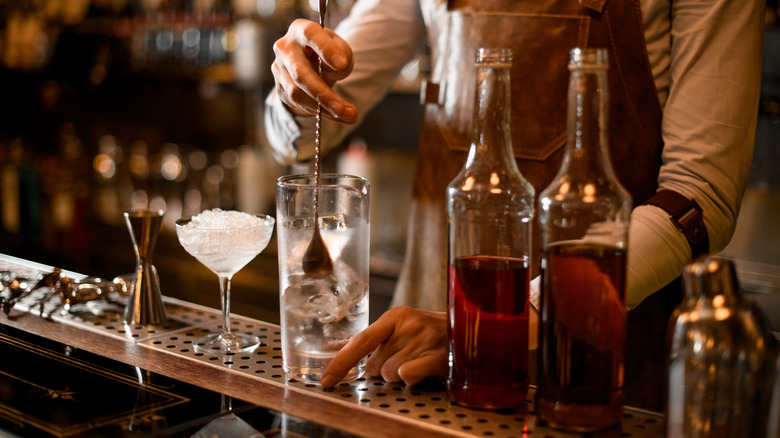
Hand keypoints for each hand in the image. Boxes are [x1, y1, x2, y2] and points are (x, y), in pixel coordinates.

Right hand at [271, 18, 357, 122]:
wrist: (310, 64)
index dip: (326, 49)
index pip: (311, 35)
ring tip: (348, 115)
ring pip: (297, 93)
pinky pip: (299, 104)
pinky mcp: (281, 89)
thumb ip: (343, 54)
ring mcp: (279, 69)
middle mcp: (285, 48)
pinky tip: (339, 116)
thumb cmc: (327, 53)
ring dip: (323, 108)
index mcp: (300, 30)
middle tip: (341, 108)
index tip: (342, 65)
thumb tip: (337, 68)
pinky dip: (321, 113)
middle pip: (300, 73)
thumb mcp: (340, 49)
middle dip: (322, 94)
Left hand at [320, 306, 448, 387]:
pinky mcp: (438, 356)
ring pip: (390, 374)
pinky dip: (410, 377)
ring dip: (400, 375)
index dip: (340, 362)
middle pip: (375, 365)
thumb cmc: (429, 333)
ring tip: (417, 362)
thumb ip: (371, 338)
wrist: (468, 331)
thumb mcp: (400, 327)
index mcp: (395, 317)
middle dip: (383, 369)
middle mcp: (408, 325)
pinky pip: (408, 375)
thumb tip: (334, 346)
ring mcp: (424, 339)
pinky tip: (421, 369)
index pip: (360, 341)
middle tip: (404, 358)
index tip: (326, 380)